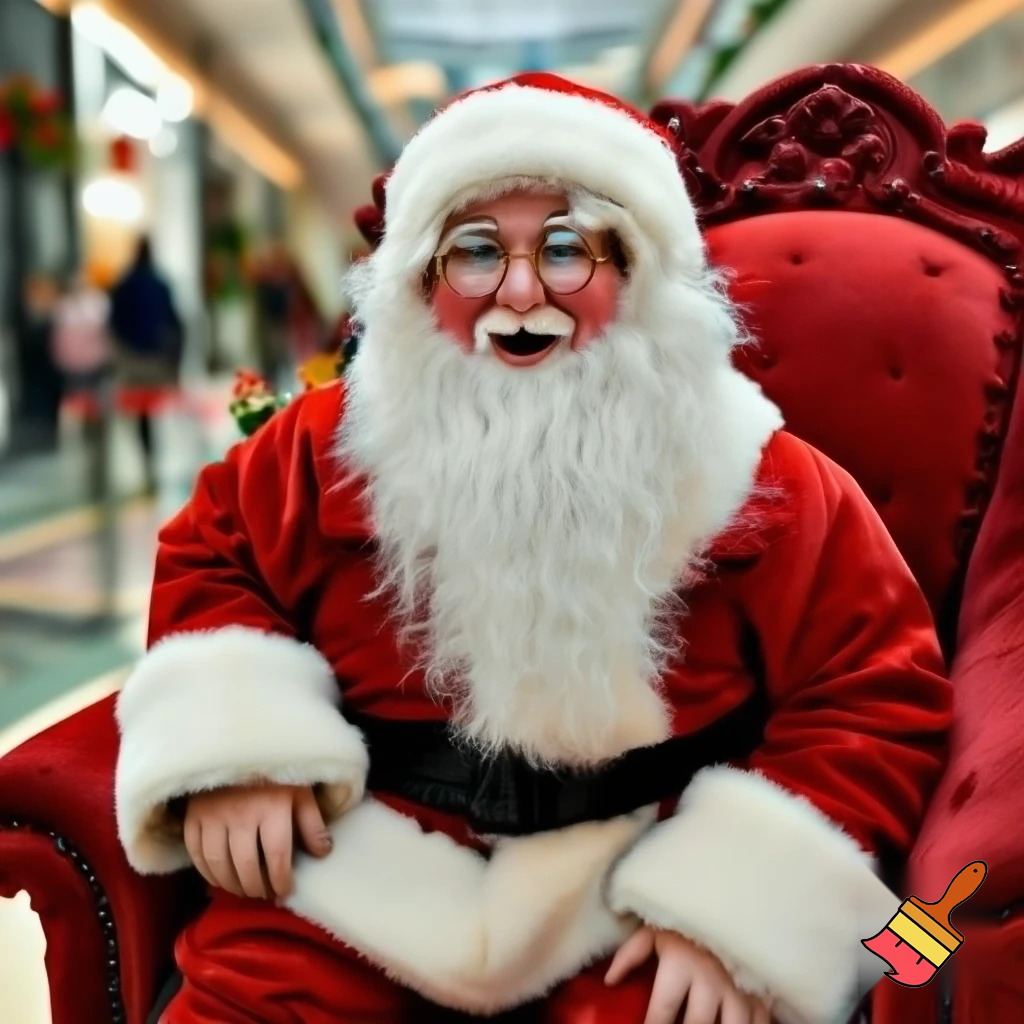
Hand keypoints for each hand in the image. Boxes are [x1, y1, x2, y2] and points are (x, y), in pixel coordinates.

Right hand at [183, 783, 332, 899]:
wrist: (239, 745)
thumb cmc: (275, 772)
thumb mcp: (301, 792)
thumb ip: (312, 824)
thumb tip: (323, 853)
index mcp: (272, 808)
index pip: (277, 857)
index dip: (282, 881)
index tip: (287, 890)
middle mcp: (241, 814)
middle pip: (246, 866)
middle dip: (257, 888)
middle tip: (265, 894)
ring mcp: (213, 816)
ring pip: (219, 864)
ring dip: (232, 885)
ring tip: (245, 889)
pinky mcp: (194, 815)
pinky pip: (196, 853)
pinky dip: (207, 872)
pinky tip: (220, 878)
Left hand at [606, 925, 771, 1023]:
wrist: (727, 892)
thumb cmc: (684, 915)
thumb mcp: (654, 928)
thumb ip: (630, 954)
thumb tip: (609, 981)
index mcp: (680, 965)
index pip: (661, 1012)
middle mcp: (710, 980)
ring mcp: (739, 986)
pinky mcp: (761, 987)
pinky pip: (761, 1021)